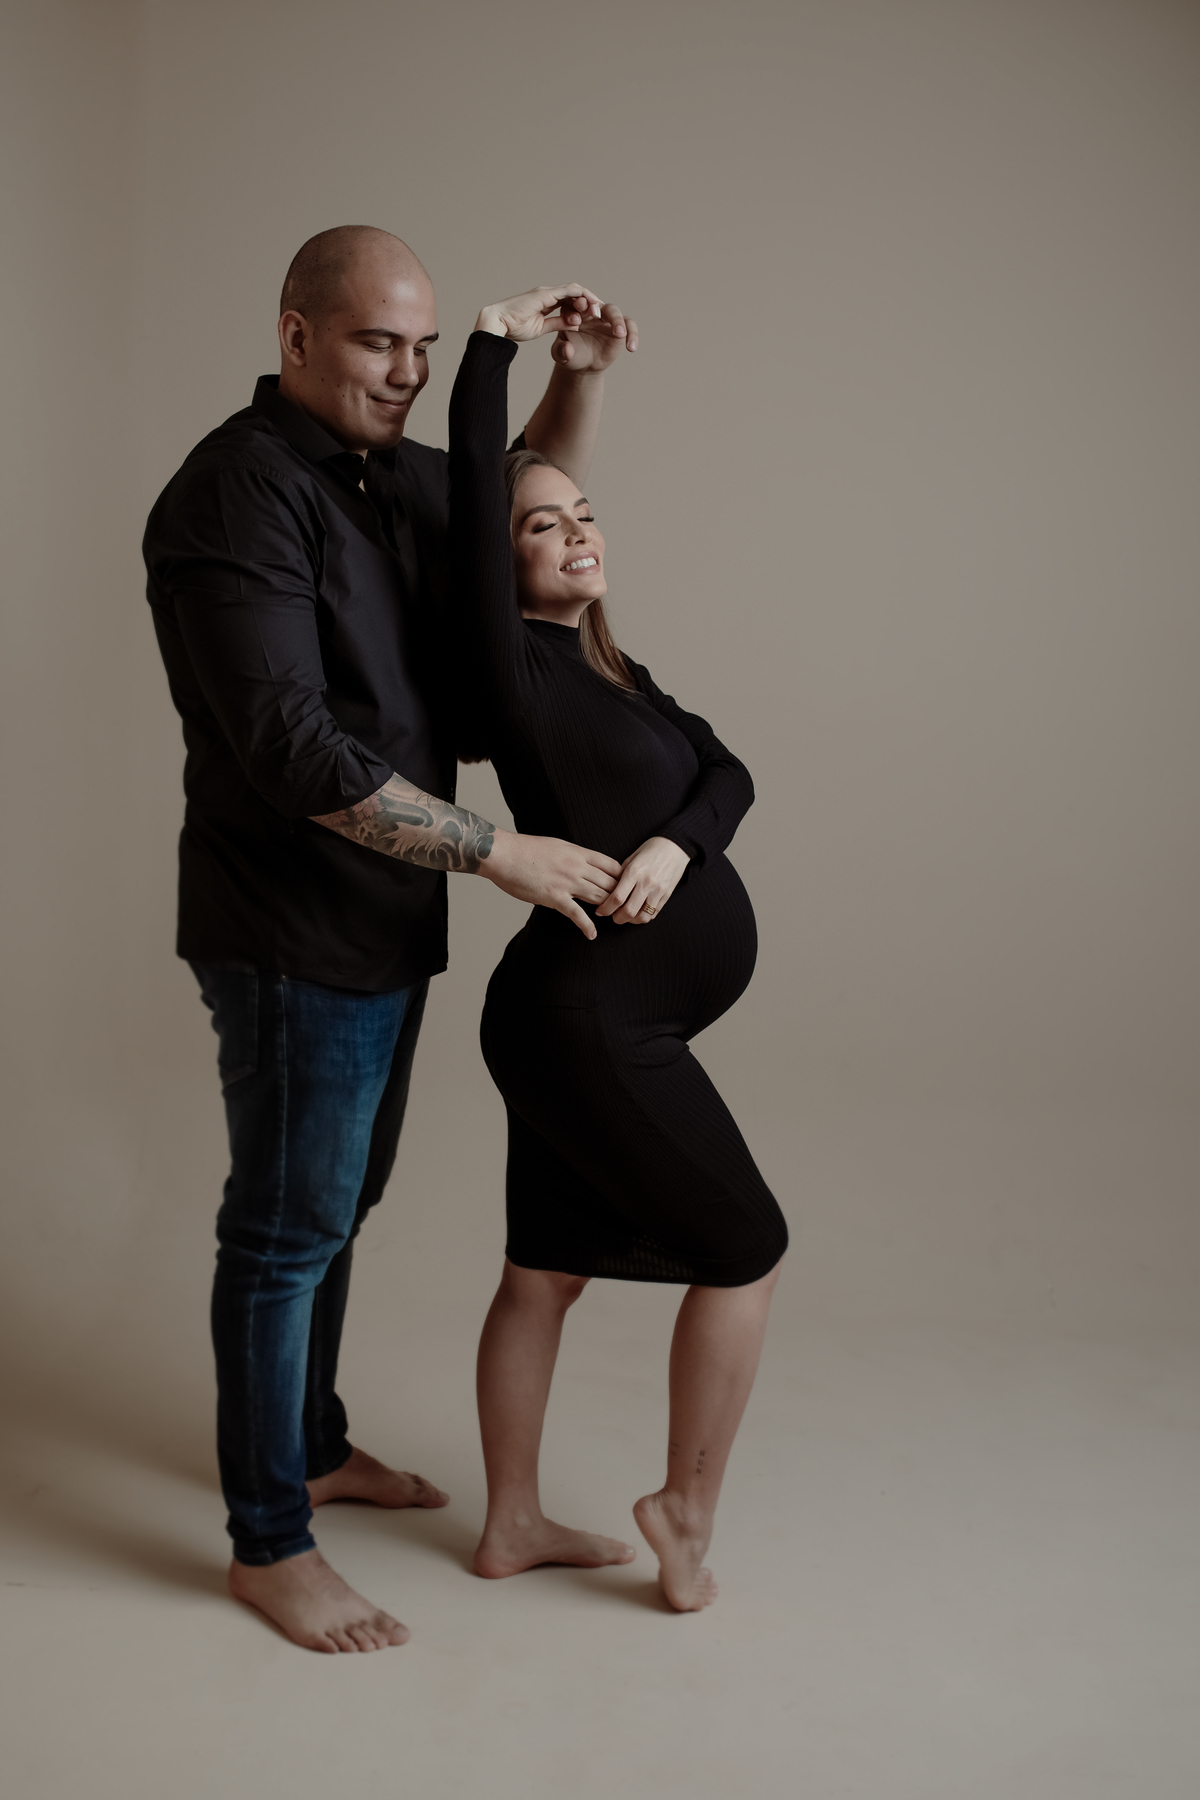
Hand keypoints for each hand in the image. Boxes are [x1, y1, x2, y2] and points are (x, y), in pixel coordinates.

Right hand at [475, 285, 603, 344]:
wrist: (499, 324)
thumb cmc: (514, 327)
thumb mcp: (542, 328)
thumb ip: (557, 323)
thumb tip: (574, 323)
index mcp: (545, 302)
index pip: (568, 300)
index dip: (581, 306)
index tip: (592, 316)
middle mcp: (547, 294)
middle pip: (574, 293)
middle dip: (589, 301)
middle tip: (600, 313)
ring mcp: (547, 292)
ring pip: (574, 290)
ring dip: (588, 298)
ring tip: (599, 309)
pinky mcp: (546, 293)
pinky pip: (570, 290)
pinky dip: (582, 295)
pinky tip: (592, 303)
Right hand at [480, 829, 621, 939]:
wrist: (504, 854)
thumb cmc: (526, 850)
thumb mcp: (557, 846)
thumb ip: (572, 856)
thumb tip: (582, 862)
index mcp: (578, 853)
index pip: (611, 865)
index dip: (622, 877)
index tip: (627, 887)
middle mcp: (577, 867)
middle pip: (609, 883)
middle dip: (620, 896)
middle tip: (627, 908)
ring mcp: (567, 883)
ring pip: (598, 897)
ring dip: (608, 909)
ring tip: (615, 919)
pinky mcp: (554, 897)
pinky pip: (576, 913)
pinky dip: (587, 925)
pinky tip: (593, 934)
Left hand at [551, 301, 638, 372]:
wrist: (583, 365)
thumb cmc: (570, 355)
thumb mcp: (561, 355)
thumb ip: (561, 351)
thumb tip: (567, 350)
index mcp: (573, 312)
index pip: (573, 304)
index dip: (574, 309)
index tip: (574, 319)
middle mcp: (590, 311)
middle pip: (594, 302)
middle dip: (594, 306)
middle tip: (594, 314)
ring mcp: (606, 319)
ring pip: (613, 311)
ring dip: (616, 320)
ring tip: (619, 334)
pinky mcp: (619, 328)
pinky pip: (629, 325)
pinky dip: (632, 334)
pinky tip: (631, 348)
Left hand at [594, 836, 688, 925]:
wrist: (674, 846)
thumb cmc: (651, 850)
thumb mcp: (631, 858)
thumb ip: (620, 875)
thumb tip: (609, 891)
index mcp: (634, 872)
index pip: (617, 898)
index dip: (606, 908)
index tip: (601, 911)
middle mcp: (646, 883)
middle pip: (629, 911)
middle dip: (617, 918)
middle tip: (613, 916)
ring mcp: (658, 891)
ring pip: (642, 917)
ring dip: (631, 920)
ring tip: (626, 916)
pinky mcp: (666, 895)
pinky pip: (653, 913)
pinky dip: (643, 917)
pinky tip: (638, 912)